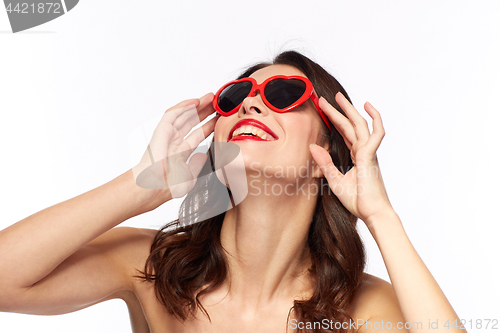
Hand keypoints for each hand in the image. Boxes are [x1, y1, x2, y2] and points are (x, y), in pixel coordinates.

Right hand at [133, 92, 218, 199]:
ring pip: (185, 115)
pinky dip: (184, 107)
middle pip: (193, 122)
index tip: (220, 119)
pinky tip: (196, 101)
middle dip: (206, 112)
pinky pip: (173, 114)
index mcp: (180, 152)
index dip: (209, 125)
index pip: (198, 134)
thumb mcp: (190, 176)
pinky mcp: (162, 130)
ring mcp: (168, 135)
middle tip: (218, 104)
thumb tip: (203, 155)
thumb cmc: (168, 185)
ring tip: (211, 98)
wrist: (155, 187)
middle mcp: (174, 141)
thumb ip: (197, 164)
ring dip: (198, 106)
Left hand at [309, 92, 393, 226]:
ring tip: (338, 97)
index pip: (344, 133)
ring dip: (350, 110)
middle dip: (339, 111)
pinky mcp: (371, 157)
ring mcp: (369, 153)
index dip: (335, 121)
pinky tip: (367, 107)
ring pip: (359, 125)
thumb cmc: (358, 200)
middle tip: (327, 97)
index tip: (323, 110)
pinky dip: (375, 119)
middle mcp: (363, 152)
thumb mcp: (335, 181)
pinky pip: (376, 134)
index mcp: (356, 157)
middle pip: (351, 125)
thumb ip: (325, 164)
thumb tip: (312, 147)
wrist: (372, 213)